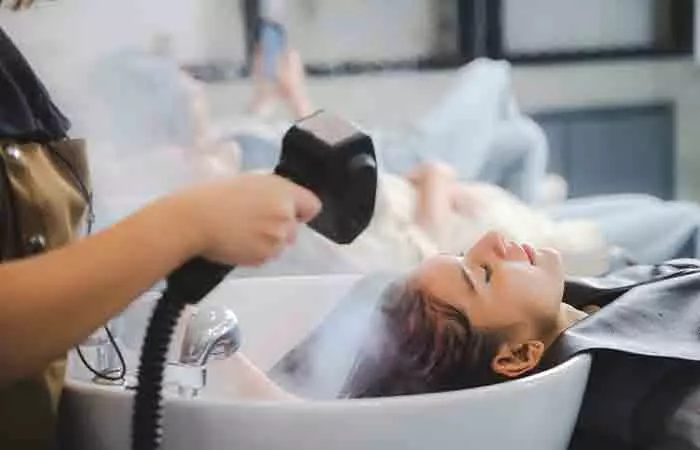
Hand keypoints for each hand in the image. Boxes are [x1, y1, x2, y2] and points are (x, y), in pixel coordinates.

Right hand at [176, 173, 320, 265]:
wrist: (194, 220)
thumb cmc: (214, 194)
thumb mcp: (248, 181)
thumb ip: (272, 192)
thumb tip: (280, 202)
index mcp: (283, 193)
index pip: (312, 206)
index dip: (300, 210)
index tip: (287, 211)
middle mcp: (286, 217)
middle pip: (294, 228)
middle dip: (280, 227)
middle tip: (253, 221)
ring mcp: (276, 240)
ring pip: (279, 244)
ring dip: (267, 241)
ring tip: (241, 233)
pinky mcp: (263, 258)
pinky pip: (266, 256)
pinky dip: (255, 252)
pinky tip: (236, 243)